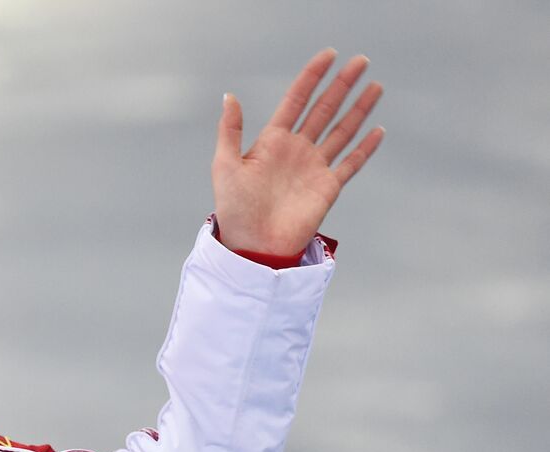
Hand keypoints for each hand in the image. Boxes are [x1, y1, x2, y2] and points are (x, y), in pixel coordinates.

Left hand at [212, 48, 384, 255]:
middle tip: (361, 61)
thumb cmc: (235, 209)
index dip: (312, 77)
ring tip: (375, 86)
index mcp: (272, 141)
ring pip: (342, 131)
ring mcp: (314, 168)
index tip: (328, 55)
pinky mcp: (327, 188)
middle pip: (324, 109)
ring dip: (358, 109)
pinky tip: (377, 130)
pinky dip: (365, 148)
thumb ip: (230, 130)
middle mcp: (296, 150)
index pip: (297, 100)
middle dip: (342, 85)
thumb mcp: (225, 165)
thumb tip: (229, 96)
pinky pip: (351, 163)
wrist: (254, 245)